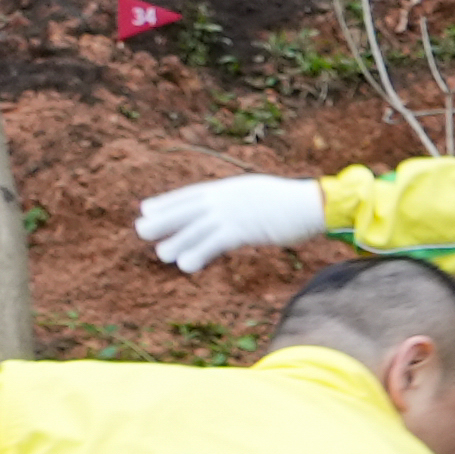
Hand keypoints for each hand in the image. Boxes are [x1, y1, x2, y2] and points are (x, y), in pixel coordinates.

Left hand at [143, 173, 326, 271]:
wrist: (314, 204)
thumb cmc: (295, 203)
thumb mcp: (263, 197)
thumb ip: (245, 204)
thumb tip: (238, 214)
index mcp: (229, 188)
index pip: (191, 194)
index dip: (168, 202)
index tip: (147, 209)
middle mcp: (225, 197)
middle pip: (187, 209)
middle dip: (163, 220)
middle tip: (140, 230)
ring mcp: (232, 212)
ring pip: (196, 228)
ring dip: (177, 241)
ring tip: (161, 254)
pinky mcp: (242, 229)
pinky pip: (214, 243)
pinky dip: (198, 253)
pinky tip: (186, 265)